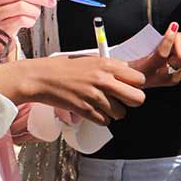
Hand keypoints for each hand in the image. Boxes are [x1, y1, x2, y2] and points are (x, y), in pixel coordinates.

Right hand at [0, 54, 145, 125]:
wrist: (40, 78)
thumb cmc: (62, 67)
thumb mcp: (89, 59)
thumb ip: (109, 66)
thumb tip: (127, 72)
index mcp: (106, 65)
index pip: (139, 79)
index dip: (135, 85)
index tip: (128, 86)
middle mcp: (103, 80)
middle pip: (137, 99)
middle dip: (131, 101)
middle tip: (121, 99)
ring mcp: (94, 96)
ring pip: (122, 113)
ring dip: (114, 112)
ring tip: (102, 105)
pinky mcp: (85, 110)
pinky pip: (105, 121)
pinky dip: (101, 118)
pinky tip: (92, 110)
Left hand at [129, 22, 180, 87]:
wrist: (116, 70)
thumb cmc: (141, 58)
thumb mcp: (167, 54)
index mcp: (179, 74)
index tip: (178, 35)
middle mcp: (173, 78)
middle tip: (171, 34)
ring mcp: (160, 77)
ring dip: (177, 39)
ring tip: (168, 34)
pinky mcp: (147, 71)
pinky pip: (164, 53)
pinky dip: (169, 39)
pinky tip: (171, 29)